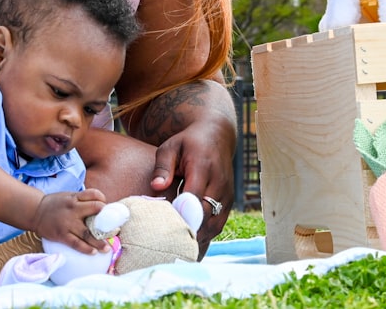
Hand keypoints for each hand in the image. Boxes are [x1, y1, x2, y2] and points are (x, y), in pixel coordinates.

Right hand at [29, 189, 109, 254]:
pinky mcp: (62, 235)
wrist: (35, 211)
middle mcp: (73, 209)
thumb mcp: (69, 197)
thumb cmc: (55, 204)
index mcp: (75, 198)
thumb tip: (101, 209)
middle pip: (95, 209)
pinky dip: (86, 249)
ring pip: (87, 233)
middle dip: (106, 219)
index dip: (103, 200)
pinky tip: (93, 252)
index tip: (106, 209)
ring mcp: (68, 223)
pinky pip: (76, 243)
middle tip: (113, 228)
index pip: (94, 194)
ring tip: (107, 248)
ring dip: (99, 241)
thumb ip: (82, 201)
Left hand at [151, 120, 235, 257]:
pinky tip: (189, 245)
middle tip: (166, 245)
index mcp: (203, 167)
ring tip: (177, 249)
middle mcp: (219, 183)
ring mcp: (227, 194)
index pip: (193, 198)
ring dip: (197, 237)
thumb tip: (156, 187)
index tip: (164, 228)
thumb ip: (162, 166)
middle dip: (187, 231)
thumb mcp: (170, 147)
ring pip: (214, 225)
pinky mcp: (229, 202)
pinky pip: (218, 225)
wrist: (216, 136)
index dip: (180, 215)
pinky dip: (205, 236)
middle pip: (205, 216)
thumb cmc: (187, 143)